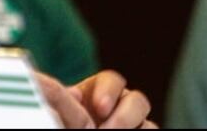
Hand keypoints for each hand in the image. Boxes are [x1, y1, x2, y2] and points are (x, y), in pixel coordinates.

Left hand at [35, 70, 155, 128]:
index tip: (99, 107)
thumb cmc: (62, 120)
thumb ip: (61, 97)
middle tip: (107, 128)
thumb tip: (58, 88)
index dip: (109, 90)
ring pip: (148, 123)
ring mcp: (133, 124)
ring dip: (134, 128)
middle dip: (125, 115)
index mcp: (99, 92)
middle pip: (138, 100)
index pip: (112, 81)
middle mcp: (121, 106)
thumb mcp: (63, 108)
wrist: (62, 127)